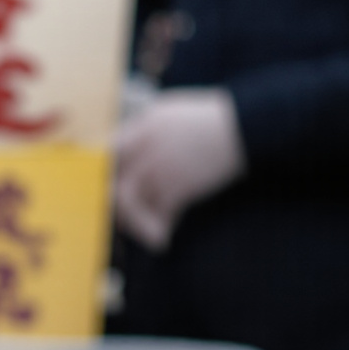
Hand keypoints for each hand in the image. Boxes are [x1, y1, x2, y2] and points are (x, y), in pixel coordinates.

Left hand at [112, 86, 243, 251]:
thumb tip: (120, 151)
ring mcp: (162, 167)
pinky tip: (163, 238)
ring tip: (145, 233)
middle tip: (116, 218)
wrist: (248, 126)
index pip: (106, 152)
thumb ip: (143, 129)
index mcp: (143, 125)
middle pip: (111, 180)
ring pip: (128, 202)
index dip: (100, 174)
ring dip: (133, 222)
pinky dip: (160, 227)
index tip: (102, 189)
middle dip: (110, 203)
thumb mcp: (170, 111)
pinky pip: (158, 212)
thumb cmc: (209, 119)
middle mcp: (146, 146)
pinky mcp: (181, 186)